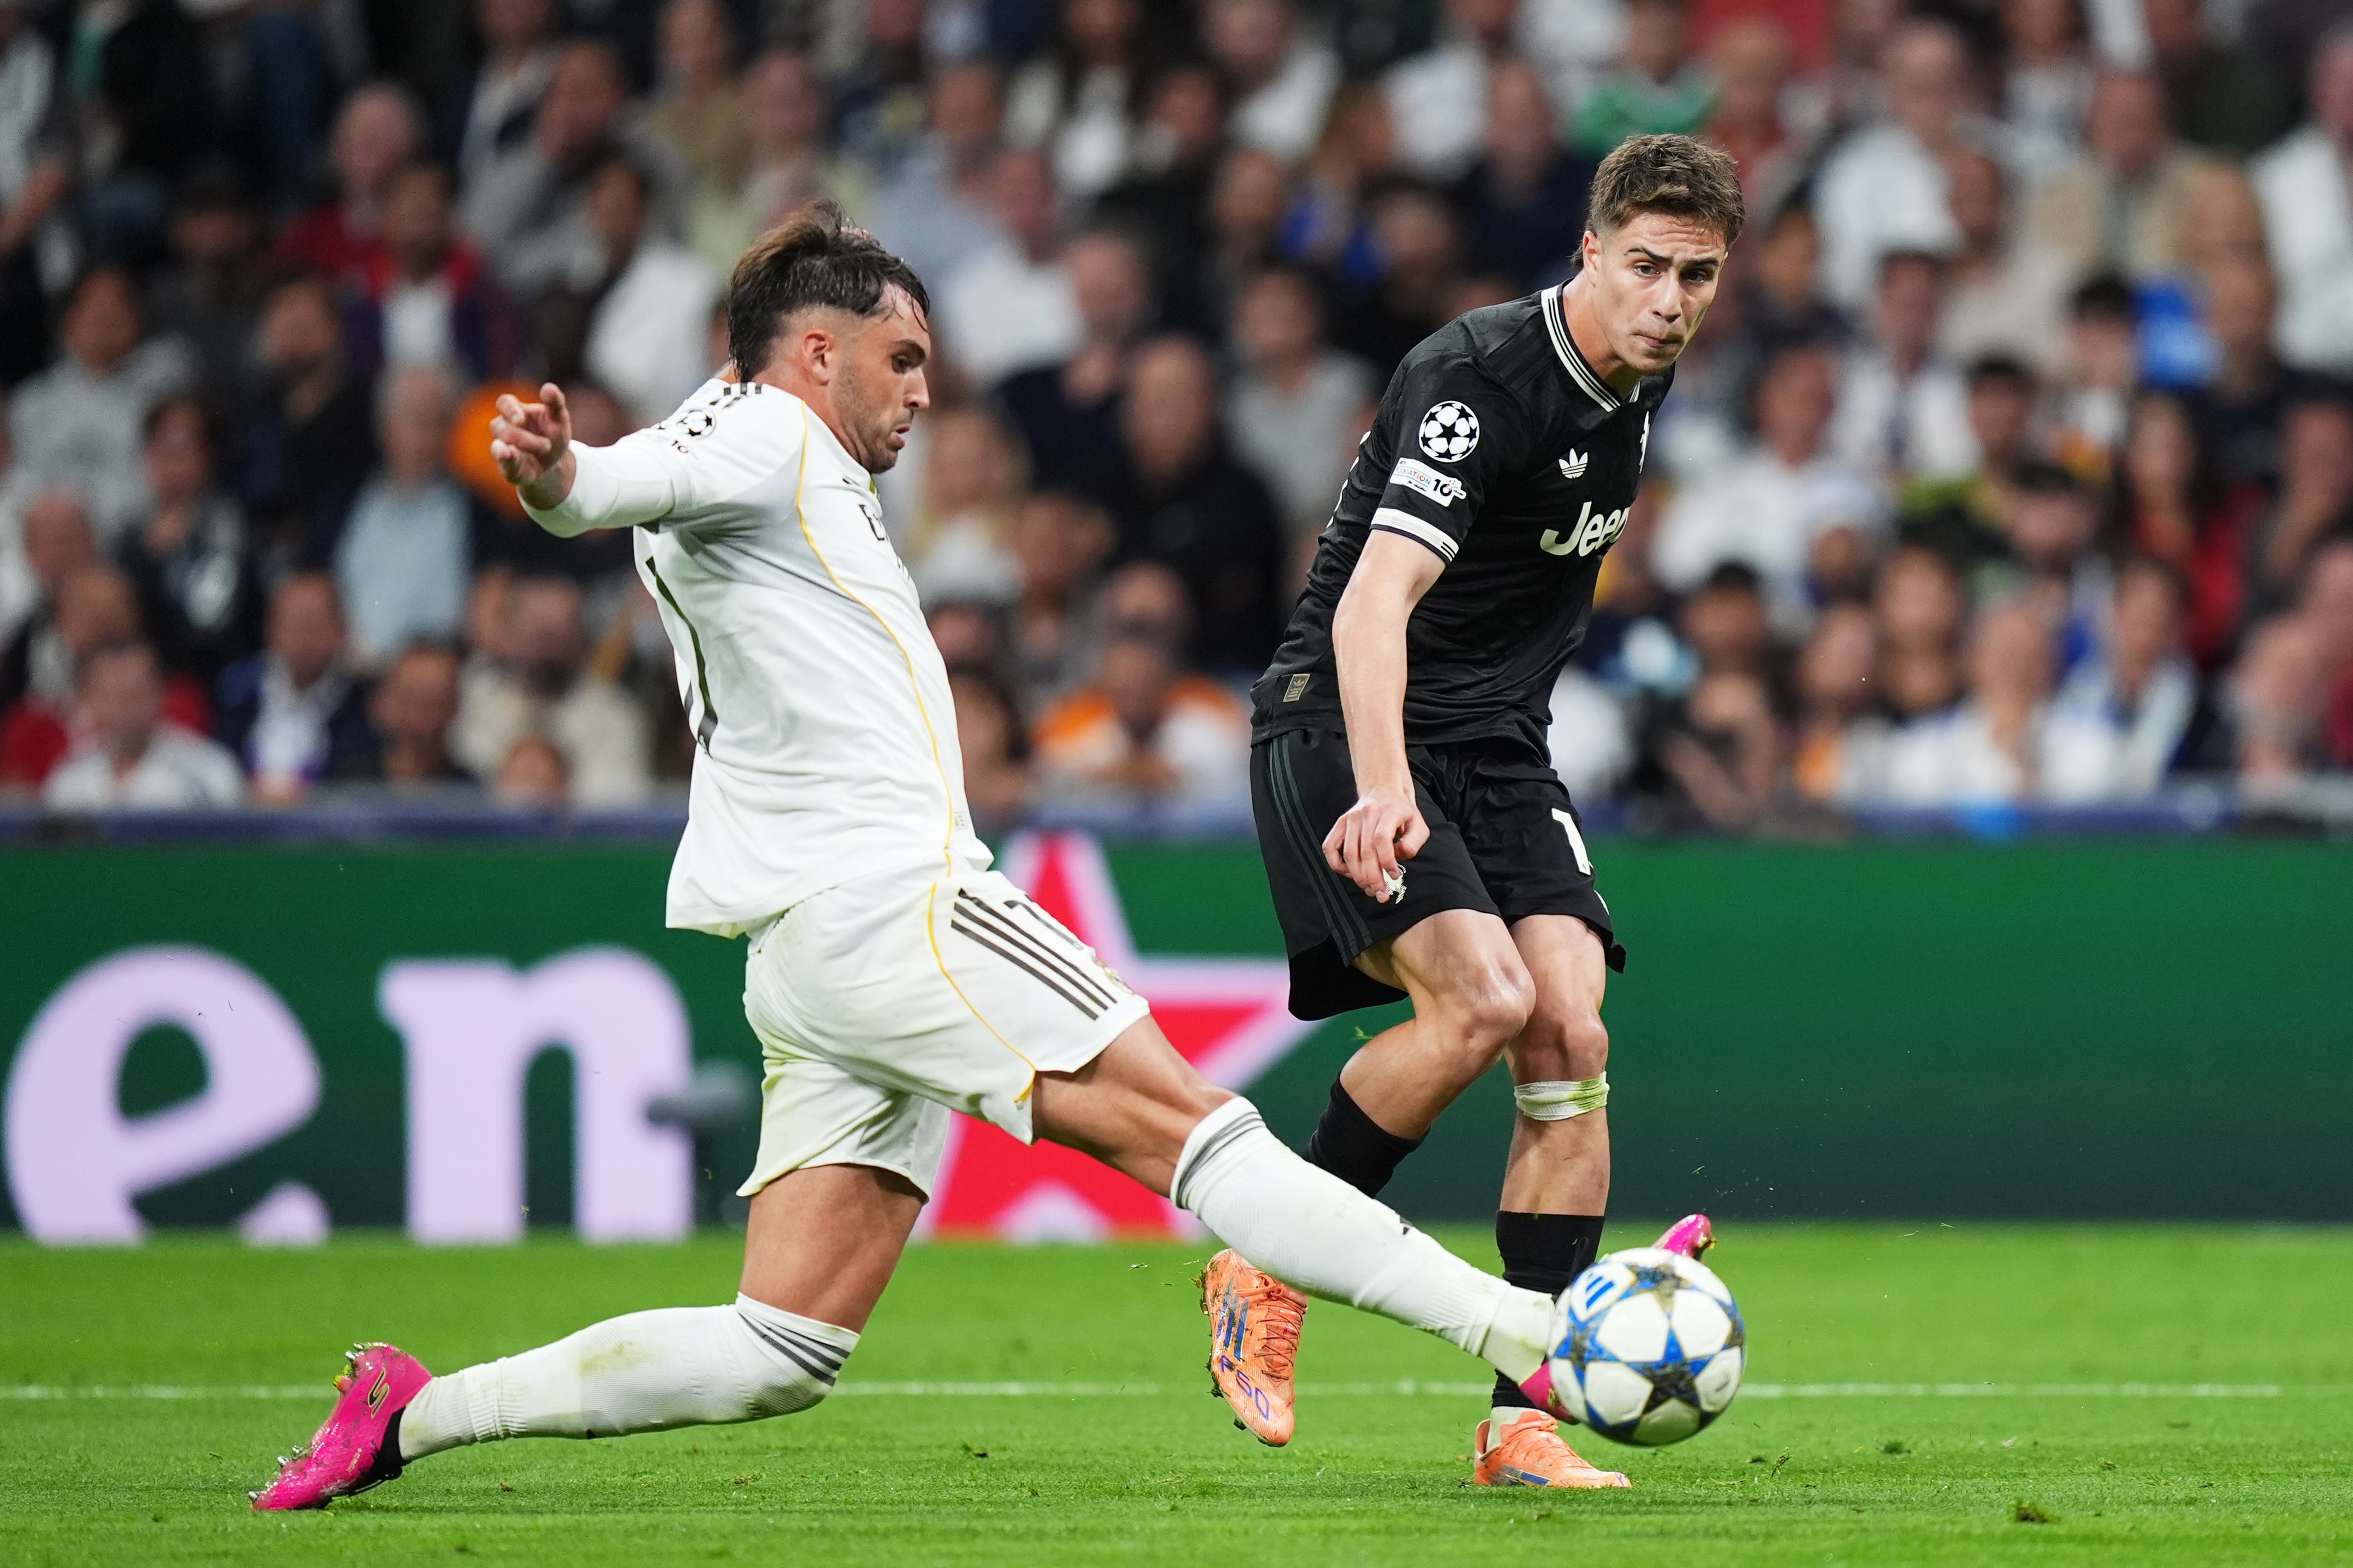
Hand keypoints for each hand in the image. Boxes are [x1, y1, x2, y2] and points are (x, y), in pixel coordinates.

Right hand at [490, 382, 573, 504]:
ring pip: (500, 444)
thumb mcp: (559, 419)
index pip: (504, 403)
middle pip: (502, 426)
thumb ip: (555, 403)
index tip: (520, 419)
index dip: (509, 410)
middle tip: (547, 444)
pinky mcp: (507, 466)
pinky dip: (505, 459)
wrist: (555, 463)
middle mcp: (505, 428)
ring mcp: (503, 447)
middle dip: (524, 436)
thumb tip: (548, 387)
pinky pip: (502, 462)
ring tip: (545, 449)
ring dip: (522, 446)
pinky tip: (508, 455)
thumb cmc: (553, 435)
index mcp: (517, 412)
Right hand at [1322, 783, 1428, 901]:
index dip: (1386, 861)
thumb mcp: (1419, 825)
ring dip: (1358, 877)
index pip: (1381, 839)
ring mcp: (1350, 818)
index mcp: (1388, 811)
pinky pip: (1330, 847)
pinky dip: (1337, 865)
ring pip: (1349, 854)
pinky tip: (1350, 874)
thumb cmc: (1402, 813)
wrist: (1383, 791)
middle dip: (1373, 878)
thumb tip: (1397, 858)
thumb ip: (1413, 843)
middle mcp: (1366, 813)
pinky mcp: (1339, 824)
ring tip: (1369, 889)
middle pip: (1365, 851)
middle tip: (1381, 894)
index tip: (1395, 875)